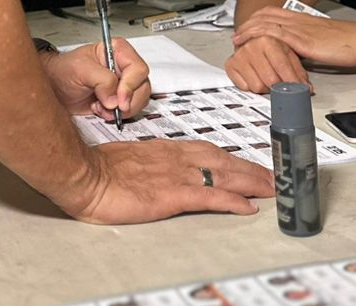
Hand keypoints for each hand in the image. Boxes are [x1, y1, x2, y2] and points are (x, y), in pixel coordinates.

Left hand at [41, 39, 150, 118]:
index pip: (138, 68)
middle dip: (127, 101)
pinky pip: (130, 111)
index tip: (119, 99)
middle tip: (111, 107)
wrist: (55, 89)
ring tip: (100, 106)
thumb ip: (100, 79)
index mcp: (117, 52)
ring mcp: (123, 85)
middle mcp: (124, 68)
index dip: (131, 85)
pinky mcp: (119, 101)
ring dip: (121, 110)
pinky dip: (116, 116)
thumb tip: (114, 97)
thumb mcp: (79, 69)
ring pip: (139, 101)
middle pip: (143, 87)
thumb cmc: (63, 72)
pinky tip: (101, 110)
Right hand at [70, 139, 274, 222]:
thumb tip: (157, 172)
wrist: (83, 174)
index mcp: (163, 149)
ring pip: (222, 175)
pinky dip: (231, 201)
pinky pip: (208, 197)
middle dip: (250, 169)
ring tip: (271, 189)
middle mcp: (174, 158)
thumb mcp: (128, 159)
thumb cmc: (98, 169)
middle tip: (272, 177)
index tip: (247, 164)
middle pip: (222, 159)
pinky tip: (247, 207)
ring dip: (250, 182)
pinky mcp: (170, 195)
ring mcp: (174, 175)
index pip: (206, 150)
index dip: (231, 158)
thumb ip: (148, 164)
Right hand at [225, 36, 307, 92]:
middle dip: (279, 86)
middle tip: (282, 84)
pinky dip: (251, 86)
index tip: (300, 90)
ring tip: (268, 78)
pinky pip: (244, 87)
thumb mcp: (289, 53)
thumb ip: (298, 70)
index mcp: (267, 40)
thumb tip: (306, 88)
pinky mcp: (230, 65)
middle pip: (270, 80)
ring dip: (265, 88)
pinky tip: (256, 77)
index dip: (292, 81)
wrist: (250, 37)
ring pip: (257, 86)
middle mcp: (251, 46)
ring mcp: (239, 56)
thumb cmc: (271, 46)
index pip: (282, 67)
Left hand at [232, 7, 355, 70]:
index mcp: (304, 19)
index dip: (259, 17)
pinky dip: (260, 39)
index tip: (249, 24)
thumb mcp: (325, 39)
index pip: (275, 12)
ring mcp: (299, 30)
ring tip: (237, 39)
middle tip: (237, 32)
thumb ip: (311, 42)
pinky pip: (275, 37)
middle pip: (265, 16)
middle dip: (248, 23)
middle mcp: (299, 21)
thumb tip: (303, 52)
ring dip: (248, 31)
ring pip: (266, 24)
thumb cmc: (351, 42)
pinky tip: (251, 44)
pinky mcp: (302, 41)